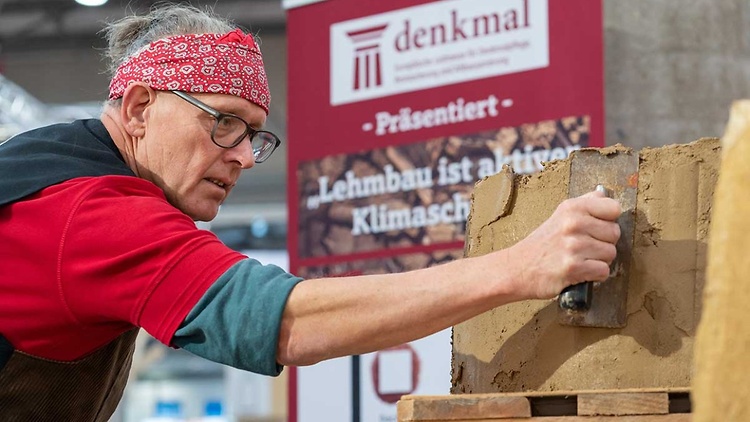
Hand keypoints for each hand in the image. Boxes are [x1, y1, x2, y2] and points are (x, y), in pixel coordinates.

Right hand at [505, 189, 621, 299]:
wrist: (518, 267)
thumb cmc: (542, 243)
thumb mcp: (560, 214)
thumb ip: (585, 203)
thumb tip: (604, 194)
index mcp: (572, 207)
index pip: (614, 208)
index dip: (608, 221)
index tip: (596, 228)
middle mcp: (573, 223)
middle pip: (615, 233)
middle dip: (604, 243)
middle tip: (584, 246)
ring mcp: (573, 246)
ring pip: (611, 254)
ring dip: (599, 260)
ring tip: (580, 258)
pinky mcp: (573, 267)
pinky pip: (603, 271)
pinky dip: (594, 275)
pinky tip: (580, 271)